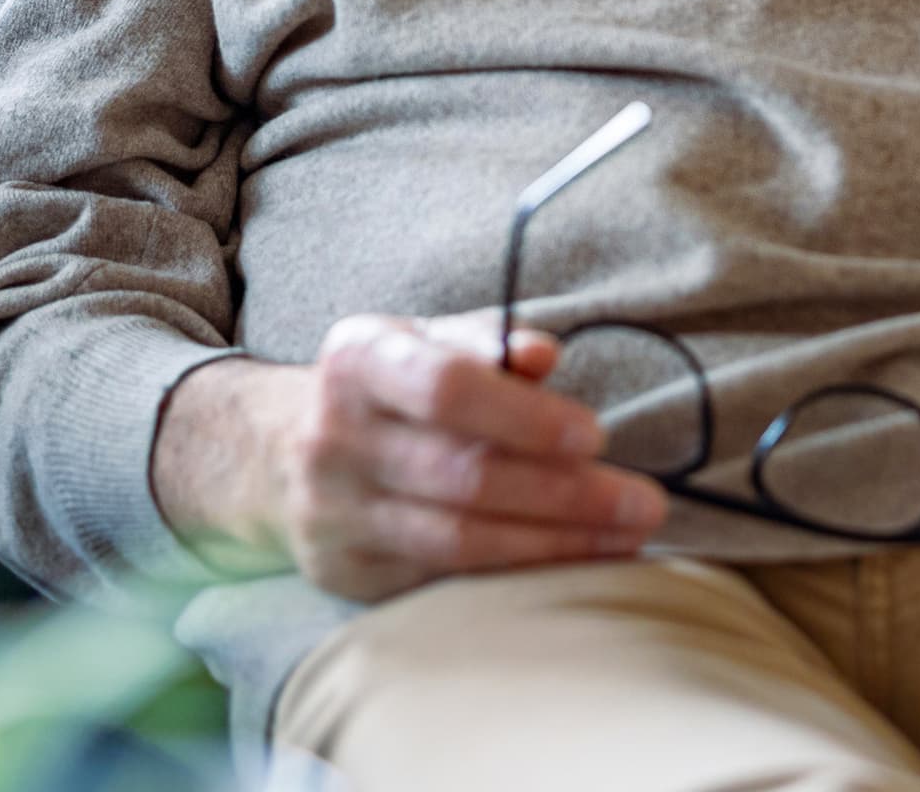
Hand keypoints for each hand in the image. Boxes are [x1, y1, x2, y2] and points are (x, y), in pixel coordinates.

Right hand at [152, 312, 667, 597]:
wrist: (275, 450)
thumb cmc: (385, 387)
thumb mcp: (423, 339)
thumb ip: (486, 340)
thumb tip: (544, 354)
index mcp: (359, 360)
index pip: (446, 389)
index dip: (525, 417)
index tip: (595, 435)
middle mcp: (336, 438)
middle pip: (463, 476)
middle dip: (565, 494)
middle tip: (643, 502)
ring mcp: (335, 513)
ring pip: (456, 541)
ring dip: (553, 545)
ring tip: (624, 538)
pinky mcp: (345, 572)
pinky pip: (440, 580)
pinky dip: (513, 577)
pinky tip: (571, 565)